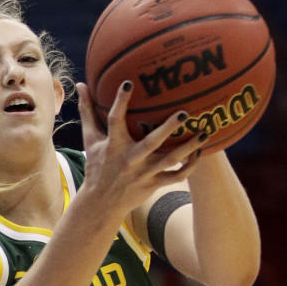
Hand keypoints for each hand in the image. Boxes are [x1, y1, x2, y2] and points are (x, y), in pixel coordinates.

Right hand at [76, 80, 204, 217]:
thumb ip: (88, 111)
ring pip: (169, 160)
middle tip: (184, 113)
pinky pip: (176, 177)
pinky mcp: (153, 184)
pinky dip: (190, 166)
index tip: (128, 83)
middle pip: (151, 142)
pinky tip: (199, 152)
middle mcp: (129, 159)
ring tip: (205, 132)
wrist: (101, 202)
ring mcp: (143, 173)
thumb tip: (81, 84)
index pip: (114, 120)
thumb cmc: (97, 165)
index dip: (120, 102)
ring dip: (188, 147)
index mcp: (113, 145)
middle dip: (168, 128)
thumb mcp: (90, 139)